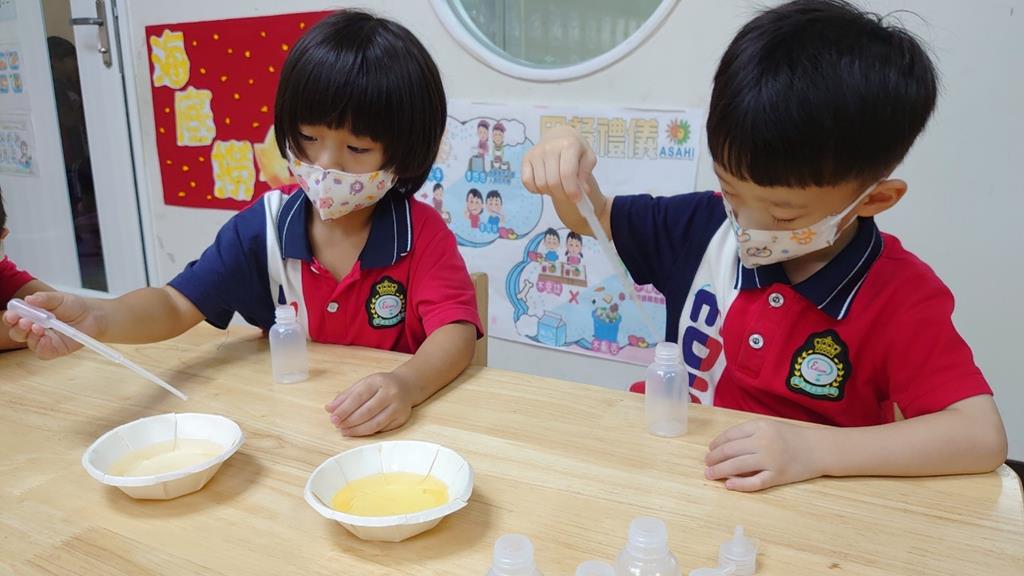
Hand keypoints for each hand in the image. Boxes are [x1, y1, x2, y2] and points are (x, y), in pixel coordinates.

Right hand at [2, 292, 96, 359]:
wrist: (93, 316)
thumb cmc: (74, 306)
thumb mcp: (59, 298)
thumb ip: (45, 298)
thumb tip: (29, 299)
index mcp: (31, 315)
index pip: (14, 318)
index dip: (10, 317)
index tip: (12, 314)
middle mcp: (34, 328)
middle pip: (17, 332)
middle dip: (18, 327)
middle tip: (24, 322)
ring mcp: (44, 340)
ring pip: (29, 342)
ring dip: (30, 336)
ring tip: (38, 327)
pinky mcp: (54, 349)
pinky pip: (43, 352)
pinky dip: (42, 346)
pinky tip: (46, 339)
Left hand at [324, 372, 414, 436]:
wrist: (407, 385)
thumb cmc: (381, 385)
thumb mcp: (363, 384)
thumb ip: (346, 396)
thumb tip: (329, 409)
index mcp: (378, 381)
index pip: (359, 397)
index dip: (344, 409)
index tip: (333, 417)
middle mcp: (391, 393)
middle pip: (367, 412)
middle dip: (349, 421)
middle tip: (338, 426)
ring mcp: (398, 407)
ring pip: (375, 424)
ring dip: (357, 430)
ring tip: (345, 431)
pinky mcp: (402, 418)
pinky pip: (382, 429)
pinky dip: (368, 432)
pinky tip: (358, 432)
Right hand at [521, 125, 596, 202]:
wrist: (559, 137)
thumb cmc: (575, 149)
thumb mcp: (588, 156)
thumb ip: (586, 172)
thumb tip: (583, 189)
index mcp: (569, 144)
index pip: (567, 173)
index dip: (572, 190)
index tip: (576, 198)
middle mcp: (550, 147)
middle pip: (553, 182)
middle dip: (562, 194)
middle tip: (568, 196)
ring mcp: (536, 152)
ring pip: (541, 184)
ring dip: (550, 192)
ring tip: (558, 188)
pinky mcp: (526, 158)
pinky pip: (527, 181)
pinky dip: (535, 189)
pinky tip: (545, 186)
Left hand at [704, 419, 828, 491]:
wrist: (819, 449)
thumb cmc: (792, 437)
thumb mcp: (769, 427)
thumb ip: (749, 434)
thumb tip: (722, 447)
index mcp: (760, 426)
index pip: (730, 436)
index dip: (716, 444)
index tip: (710, 450)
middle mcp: (763, 441)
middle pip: (729, 451)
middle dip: (714, 459)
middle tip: (706, 464)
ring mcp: (770, 460)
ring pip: (737, 466)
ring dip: (719, 471)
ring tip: (710, 474)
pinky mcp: (777, 476)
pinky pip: (754, 482)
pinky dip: (739, 484)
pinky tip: (729, 485)